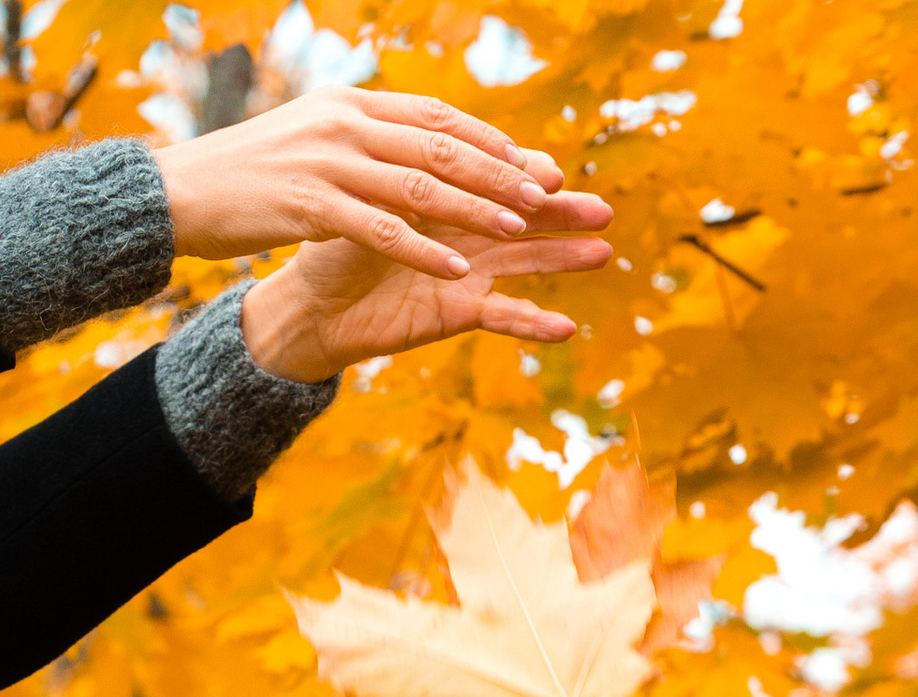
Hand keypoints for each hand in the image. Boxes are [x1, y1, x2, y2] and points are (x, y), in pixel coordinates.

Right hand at [153, 89, 585, 284]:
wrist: (180, 194)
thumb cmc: (245, 176)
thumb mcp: (308, 142)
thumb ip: (358, 142)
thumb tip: (399, 147)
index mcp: (350, 105)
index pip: (434, 117)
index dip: (487, 140)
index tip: (530, 161)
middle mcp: (345, 125)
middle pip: (439, 146)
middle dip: (498, 169)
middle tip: (548, 191)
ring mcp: (328, 163)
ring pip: (419, 184)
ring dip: (473, 207)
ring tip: (518, 227)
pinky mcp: (309, 207)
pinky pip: (380, 230)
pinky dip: (422, 247)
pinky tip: (456, 268)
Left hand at [240, 187, 612, 380]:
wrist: (313, 304)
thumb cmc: (336, 243)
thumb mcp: (375, 199)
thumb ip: (412, 178)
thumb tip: (434, 147)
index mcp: (449, 192)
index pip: (497, 176)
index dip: (525, 177)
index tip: (553, 173)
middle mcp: (466, 230)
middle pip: (525, 217)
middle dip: (564, 212)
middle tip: (604, 209)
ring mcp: (467, 272)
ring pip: (524, 261)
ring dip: (563, 259)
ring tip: (602, 252)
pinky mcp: (457, 311)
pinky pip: (499, 317)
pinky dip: (531, 323)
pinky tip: (566, 328)